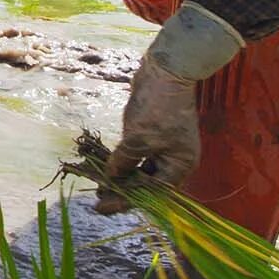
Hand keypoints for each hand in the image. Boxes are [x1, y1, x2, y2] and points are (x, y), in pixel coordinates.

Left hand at [97, 59, 202, 208]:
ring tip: (100, 186)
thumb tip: (110, 177)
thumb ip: (123, 162)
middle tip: (98, 200)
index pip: (152, 193)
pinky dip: (124, 162)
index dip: (125, 201)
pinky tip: (108, 168)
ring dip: (122, 178)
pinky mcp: (156, 135)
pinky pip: (139, 156)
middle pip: (148, 185)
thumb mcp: (137, 139)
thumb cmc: (157, 107)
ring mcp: (167, 147)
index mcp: (180, 165)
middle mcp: (176, 160)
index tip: (103, 207)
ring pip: (142, 170)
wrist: (164, 71)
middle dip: (123, 191)